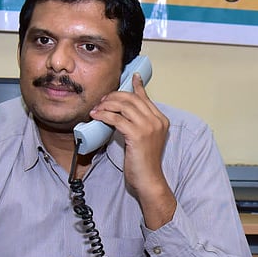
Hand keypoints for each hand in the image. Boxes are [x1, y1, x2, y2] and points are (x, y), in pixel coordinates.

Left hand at [90, 73, 174, 227]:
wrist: (148, 180)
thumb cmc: (144, 162)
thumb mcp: (144, 139)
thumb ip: (138, 124)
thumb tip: (122, 112)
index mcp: (161, 120)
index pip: (146, 98)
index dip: (137, 86)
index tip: (131, 76)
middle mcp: (157, 120)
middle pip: (132, 98)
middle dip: (114, 97)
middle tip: (102, 101)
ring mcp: (148, 127)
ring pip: (123, 106)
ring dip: (106, 105)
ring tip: (97, 109)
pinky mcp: (137, 134)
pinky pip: (117, 118)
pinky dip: (104, 115)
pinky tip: (96, 116)